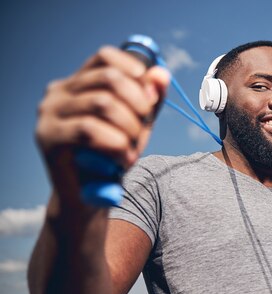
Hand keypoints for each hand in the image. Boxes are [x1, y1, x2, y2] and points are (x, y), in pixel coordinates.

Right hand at [35, 46, 169, 204]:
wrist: (87, 199)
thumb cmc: (111, 157)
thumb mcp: (137, 126)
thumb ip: (149, 100)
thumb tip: (162, 74)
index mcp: (77, 83)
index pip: (105, 56)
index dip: (134, 69)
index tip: (150, 96)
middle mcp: (58, 93)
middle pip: (109, 78)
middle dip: (138, 103)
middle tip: (145, 128)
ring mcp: (49, 113)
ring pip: (102, 103)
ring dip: (129, 128)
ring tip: (133, 149)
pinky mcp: (48, 137)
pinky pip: (90, 130)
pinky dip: (116, 145)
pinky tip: (123, 159)